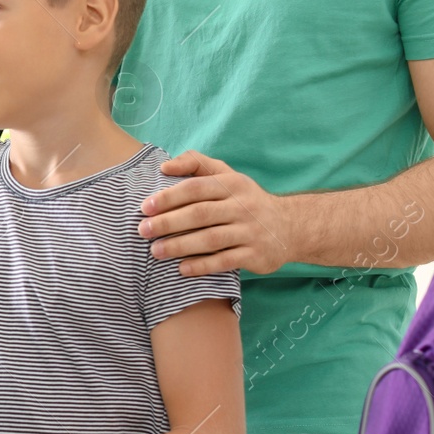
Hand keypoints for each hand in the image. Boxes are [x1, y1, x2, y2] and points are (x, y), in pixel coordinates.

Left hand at [139, 150, 293, 276]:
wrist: (290, 227)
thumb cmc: (245, 200)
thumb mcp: (227, 176)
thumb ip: (196, 164)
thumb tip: (165, 167)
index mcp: (232, 184)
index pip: (196, 188)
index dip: (169, 197)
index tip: (145, 207)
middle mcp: (242, 206)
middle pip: (200, 214)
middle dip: (169, 223)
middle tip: (143, 230)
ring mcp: (250, 231)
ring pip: (211, 239)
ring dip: (180, 246)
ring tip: (156, 252)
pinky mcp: (255, 255)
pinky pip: (225, 261)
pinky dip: (202, 266)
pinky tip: (182, 269)